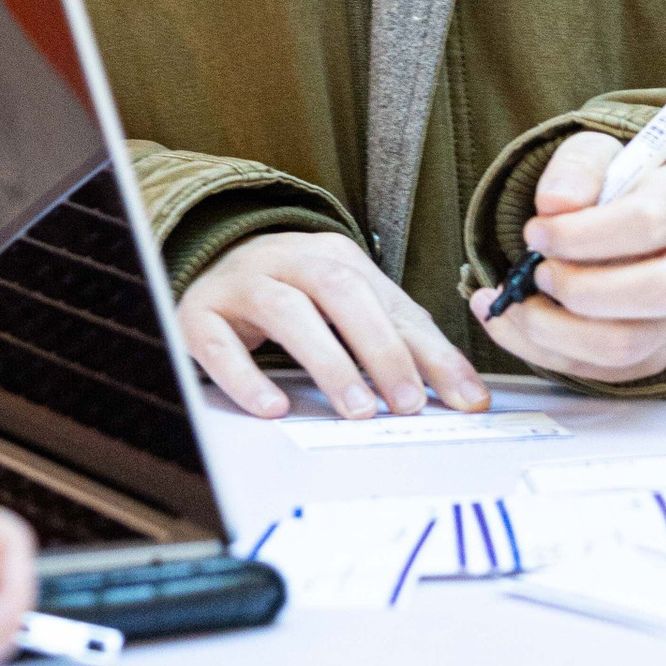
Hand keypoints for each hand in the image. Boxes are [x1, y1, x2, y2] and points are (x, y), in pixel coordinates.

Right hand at [179, 230, 490, 418]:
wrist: (208, 265)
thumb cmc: (292, 294)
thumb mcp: (347, 306)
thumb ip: (400, 341)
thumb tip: (465, 391)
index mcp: (332, 255)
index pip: (391, 302)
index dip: (432, 352)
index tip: (466, 399)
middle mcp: (287, 261)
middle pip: (339, 290)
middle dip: (380, 348)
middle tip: (409, 402)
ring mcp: (241, 285)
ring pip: (285, 309)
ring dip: (327, 360)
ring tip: (357, 410)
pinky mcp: (199, 315)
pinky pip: (218, 342)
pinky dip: (245, 376)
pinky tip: (273, 407)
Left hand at [468, 131, 665, 385]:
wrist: (617, 222)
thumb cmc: (607, 188)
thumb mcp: (592, 156)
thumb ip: (576, 168)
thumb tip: (555, 204)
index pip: (649, 222)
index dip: (585, 234)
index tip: (535, 232)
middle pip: (656, 292)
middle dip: (580, 288)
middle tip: (535, 271)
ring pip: (628, 345)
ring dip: (557, 330)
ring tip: (515, 302)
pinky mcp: (655, 354)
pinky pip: (603, 371)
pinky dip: (547, 353)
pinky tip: (512, 324)